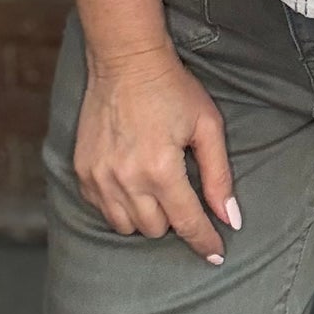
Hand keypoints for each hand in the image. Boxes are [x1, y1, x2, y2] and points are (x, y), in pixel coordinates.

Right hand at [74, 44, 241, 264]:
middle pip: (155, 229)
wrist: (125, 59)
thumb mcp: (207, 126)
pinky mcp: (82, 170)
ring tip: (156, 188)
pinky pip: (102, 209)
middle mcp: (126, 179)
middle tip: (181, 190)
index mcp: (161, 169)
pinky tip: (131, 182)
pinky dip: (119, 205)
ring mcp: (99, 177)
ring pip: (126, 226)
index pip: (187, 223)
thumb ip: (219, 176)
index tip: (216, 254)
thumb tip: (231, 219)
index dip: (205, 241)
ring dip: (145, 216)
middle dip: (173, 218)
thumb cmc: (172, 88)